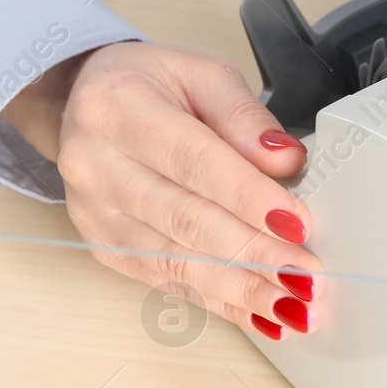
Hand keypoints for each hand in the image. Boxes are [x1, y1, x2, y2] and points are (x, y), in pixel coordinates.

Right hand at [1, 41, 321, 339]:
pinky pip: (170, 282)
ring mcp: (97, 215)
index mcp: (117, 110)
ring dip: (242, 289)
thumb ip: (244, 117)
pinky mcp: (107, 249)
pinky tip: (260, 314)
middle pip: (186, 219)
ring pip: (177, 261)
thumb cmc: (145, 86)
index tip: (296, 222)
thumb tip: (287, 163)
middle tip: (306, 275)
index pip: (193, 160)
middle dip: (254, 253)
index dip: (248, 196)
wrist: (80, 107)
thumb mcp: (199, 73)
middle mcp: (96, 166)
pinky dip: (220, 302)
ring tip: (293, 307)